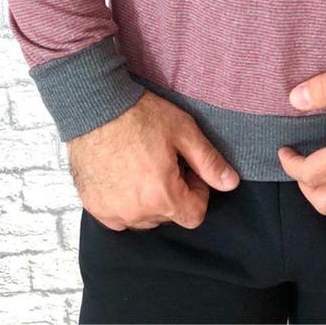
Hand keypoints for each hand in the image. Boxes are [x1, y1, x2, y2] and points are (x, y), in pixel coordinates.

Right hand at [67, 89, 239, 230]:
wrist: (96, 106)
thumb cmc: (140, 115)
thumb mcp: (184, 131)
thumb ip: (209, 161)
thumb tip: (231, 183)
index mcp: (161, 196)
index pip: (194, 216)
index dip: (198, 192)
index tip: (189, 169)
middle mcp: (135, 212)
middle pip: (169, 216)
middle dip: (174, 193)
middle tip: (166, 161)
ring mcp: (111, 212)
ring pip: (144, 218)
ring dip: (150, 200)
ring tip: (144, 166)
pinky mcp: (94, 207)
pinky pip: (119, 216)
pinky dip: (126, 202)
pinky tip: (124, 175)